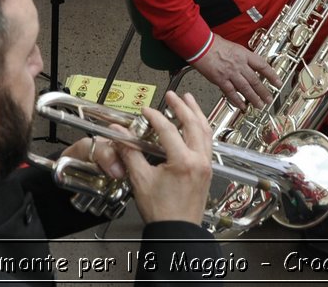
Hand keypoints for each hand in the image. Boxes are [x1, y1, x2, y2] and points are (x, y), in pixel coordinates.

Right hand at [123, 92, 212, 226]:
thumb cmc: (162, 212)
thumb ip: (129, 152)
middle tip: (172, 95)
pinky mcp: (207, 171)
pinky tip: (196, 124)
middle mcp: (199, 161)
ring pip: (206, 131)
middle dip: (182, 106)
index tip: (145, 111)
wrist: (177, 231)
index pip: (168, 129)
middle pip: (193, 124)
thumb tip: (119, 134)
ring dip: (197, 113)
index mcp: (183, 161)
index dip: (154, 117)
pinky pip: (208, 142)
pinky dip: (202, 128)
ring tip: (189, 100)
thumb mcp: (140, 179)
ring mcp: (206, 166)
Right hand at [191, 36, 279, 109]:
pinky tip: (242, 106)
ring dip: (254, 98)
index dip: (272, 75)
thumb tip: (246, 64)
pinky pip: (231, 92)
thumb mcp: (232, 46)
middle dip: (264, 92)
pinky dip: (237, 100)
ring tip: (259, 105)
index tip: (278, 83)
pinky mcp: (220, 79)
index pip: (263, 66)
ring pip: (246, 88)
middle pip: (256, 80)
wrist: (200, 44)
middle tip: (269, 99)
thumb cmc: (213, 43)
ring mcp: (230, 73)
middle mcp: (239, 64)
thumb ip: (240, 57)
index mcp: (243, 54)